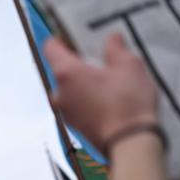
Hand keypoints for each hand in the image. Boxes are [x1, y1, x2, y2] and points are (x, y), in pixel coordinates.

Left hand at [44, 33, 157, 153]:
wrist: (129, 144)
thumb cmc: (127, 103)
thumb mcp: (129, 66)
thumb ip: (116, 49)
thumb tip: (112, 39)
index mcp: (66, 73)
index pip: (50, 48)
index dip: (60, 39)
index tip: (72, 35)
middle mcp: (59, 93)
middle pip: (61, 70)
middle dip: (78, 63)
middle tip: (99, 58)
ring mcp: (65, 112)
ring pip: (69, 89)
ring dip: (84, 83)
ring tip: (109, 80)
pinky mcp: (75, 127)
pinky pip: (77, 105)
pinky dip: (87, 99)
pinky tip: (108, 99)